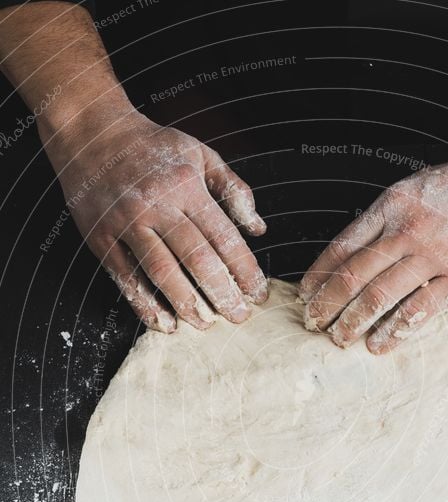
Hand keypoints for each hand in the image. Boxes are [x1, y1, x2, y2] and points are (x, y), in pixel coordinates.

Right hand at [44, 111, 266, 331]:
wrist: (91, 133)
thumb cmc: (152, 147)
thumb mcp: (201, 154)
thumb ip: (234, 190)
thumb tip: (259, 229)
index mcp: (186, 186)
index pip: (223, 236)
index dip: (244, 270)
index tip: (258, 293)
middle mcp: (157, 205)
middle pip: (196, 259)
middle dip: (222, 293)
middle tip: (238, 316)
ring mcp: (126, 224)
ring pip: (161, 272)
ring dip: (186, 304)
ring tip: (205, 324)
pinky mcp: (101, 239)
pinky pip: (126, 278)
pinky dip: (146, 304)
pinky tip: (164, 323)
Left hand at [300, 145, 447, 352]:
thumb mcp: (419, 187)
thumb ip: (388, 217)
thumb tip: (357, 249)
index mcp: (392, 205)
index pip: (342, 246)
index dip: (318, 275)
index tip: (305, 295)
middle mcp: (406, 231)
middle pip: (352, 275)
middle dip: (326, 305)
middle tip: (312, 323)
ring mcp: (433, 256)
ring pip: (379, 296)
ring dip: (353, 322)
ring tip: (338, 339)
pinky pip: (418, 311)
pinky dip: (394, 332)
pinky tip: (378, 345)